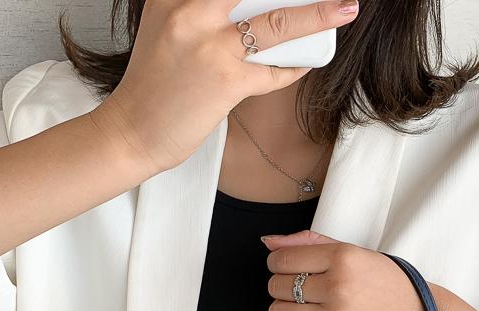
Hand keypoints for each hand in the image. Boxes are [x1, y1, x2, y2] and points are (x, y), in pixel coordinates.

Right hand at [90, 0, 359, 174]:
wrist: (134, 130)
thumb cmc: (155, 83)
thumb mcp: (166, 28)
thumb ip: (199, 10)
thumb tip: (250, 5)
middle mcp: (190, 13)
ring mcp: (209, 47)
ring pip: (277, 23)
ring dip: (318, 15)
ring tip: (345, 8)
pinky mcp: (225, 82)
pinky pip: (274, 72)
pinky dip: (296, 67)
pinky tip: (310, 61)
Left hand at [263, 231, 432, 310]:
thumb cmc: (383, 281)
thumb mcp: (352, 251)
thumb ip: (309, 242)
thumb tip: (268, 243)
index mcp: (342, 257)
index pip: (282, 259)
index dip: (276, 264)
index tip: (285, 268)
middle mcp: (338, 286)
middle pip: (277, 286)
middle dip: (280, 286)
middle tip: (298, 289)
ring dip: (281, 309)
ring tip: (298, 307)